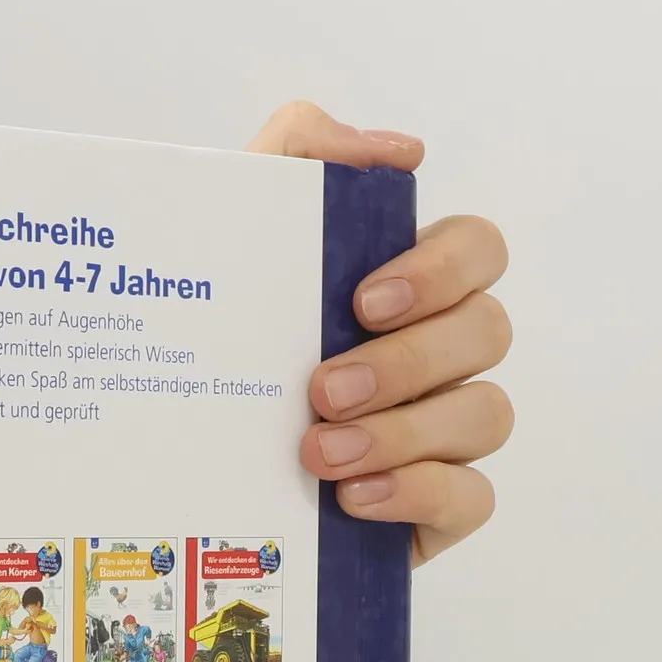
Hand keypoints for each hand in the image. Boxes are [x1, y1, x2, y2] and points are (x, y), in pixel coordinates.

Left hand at [248, 101, 511, 564]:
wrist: (174, 473)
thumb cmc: (218, 350)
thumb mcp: (231, 236)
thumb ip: (299, 154)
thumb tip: (399, 152)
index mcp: (407, 288)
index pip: (478, 250)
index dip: (440, 270)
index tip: (362, 301)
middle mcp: (440, 357)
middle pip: (487, 332)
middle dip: (408, 360)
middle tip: (322, 390)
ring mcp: (444, 435)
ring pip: (486, 414)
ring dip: (404, 432)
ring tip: (318, 454)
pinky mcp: (435, 510)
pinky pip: (473, 498)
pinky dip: (419, 494)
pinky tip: (354, 497)